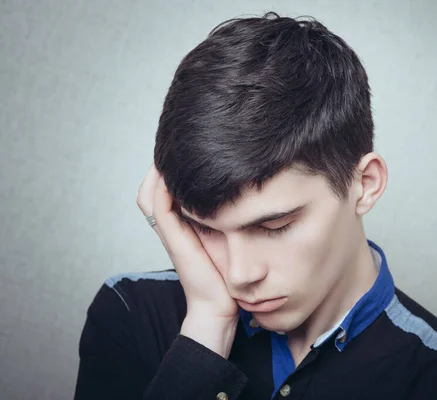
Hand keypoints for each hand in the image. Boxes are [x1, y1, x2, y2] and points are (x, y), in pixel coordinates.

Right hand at [137, 163, 238, 356]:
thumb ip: (228, 213)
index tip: (186, 147)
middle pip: (152, 187)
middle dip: (163, 163)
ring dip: (159, 170)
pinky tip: (173, 170)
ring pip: (150, 193)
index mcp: (182, 223)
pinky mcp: (174, 239)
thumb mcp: (229, 234)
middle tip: (175, 141)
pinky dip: (163, 187)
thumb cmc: (227, 273)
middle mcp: (172, 225)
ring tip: (172, 148)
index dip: (171, 167)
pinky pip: (160, 206)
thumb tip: (247, 185)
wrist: (220, 306)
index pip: (165, 188)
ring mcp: (170, 232)